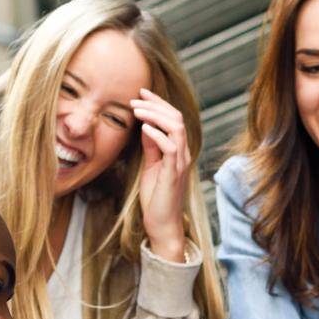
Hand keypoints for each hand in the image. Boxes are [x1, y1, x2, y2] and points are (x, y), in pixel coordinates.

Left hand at [131, 88, 191, 262]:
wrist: (162, 224)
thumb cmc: (156, 198)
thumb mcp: (151, 167)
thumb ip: (151, 147)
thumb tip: (146, 127)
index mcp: (178, 151)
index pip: (173, 119)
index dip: (159, 104)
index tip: (141, 93)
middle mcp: (183, 154)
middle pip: (177, 118)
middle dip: (156, 104)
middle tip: (136, 98)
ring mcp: (180, 163)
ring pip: (176, 128)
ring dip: (155, 116)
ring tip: (137, 110)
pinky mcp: (173, 174)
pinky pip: (170, 148)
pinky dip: (157, 134)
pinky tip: (144, 129)